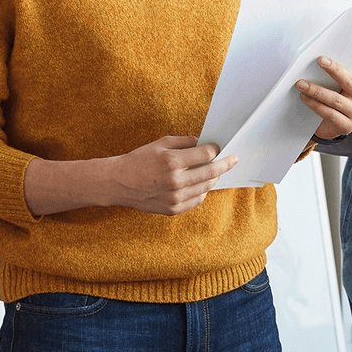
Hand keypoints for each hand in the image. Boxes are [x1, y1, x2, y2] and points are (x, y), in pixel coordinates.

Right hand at [100, 136, 236, 215]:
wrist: (118, 183)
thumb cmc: (139, 160)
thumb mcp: (161, 143)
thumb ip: (185, 142)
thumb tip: (205, 143)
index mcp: (171, 161)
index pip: (206, 154)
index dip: (216, 149)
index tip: (220, 147)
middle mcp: (175, 181)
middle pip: (211, 172)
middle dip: (225, 164)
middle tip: (233, 159)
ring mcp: (174, 197)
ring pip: (206, 187)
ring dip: (214, 177)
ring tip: (216, 171)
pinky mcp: (172, 209)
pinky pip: (197, 200)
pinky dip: (202, 191)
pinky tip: (201, 184)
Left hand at [297, 56, 351, 140]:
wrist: (330, 123)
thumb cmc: (332, 95)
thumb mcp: (336, 84)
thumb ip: (334, 74)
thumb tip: (318, 61)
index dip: (337, 65)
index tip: (322, 58)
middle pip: (348, 82)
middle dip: (332, 71)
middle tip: (317, 63)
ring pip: (336, 99)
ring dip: (316, 91)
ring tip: (301, 84)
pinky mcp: (348, 126)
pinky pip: (330, 114)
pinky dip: (315, 105)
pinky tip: (304, 98)